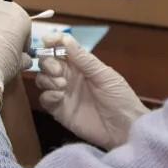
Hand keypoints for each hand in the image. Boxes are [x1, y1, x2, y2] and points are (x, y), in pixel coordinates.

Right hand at [35, 32, 147, 149]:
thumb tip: (65, 39)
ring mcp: (63, 93)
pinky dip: (48, 95)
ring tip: (62, 85)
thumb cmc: (120, 98)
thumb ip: (83, 59)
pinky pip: (44, 99)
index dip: (53, 41)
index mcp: (82, 65)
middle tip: (58, 71)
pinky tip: (59, 97)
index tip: (47, 41)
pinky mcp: (59, 110)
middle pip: (48, 62)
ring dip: (47, 78)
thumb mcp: (104, 75)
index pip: (62, 48)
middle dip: (48, 62)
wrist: (124, 129)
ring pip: (43, 79)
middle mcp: (70, 76)